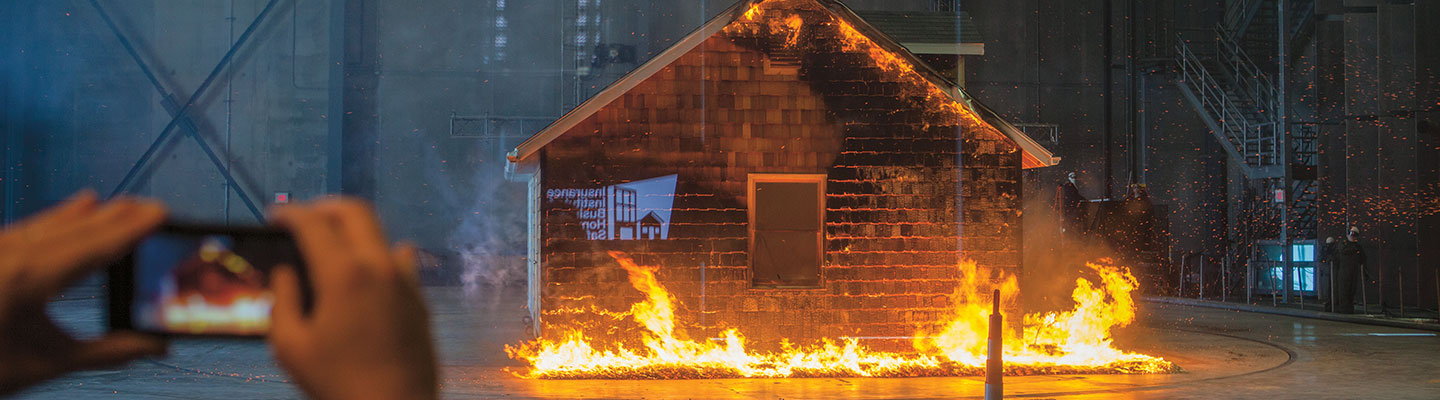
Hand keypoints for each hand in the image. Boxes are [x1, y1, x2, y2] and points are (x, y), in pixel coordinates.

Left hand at [0, 191, 166, 395]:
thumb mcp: (42, 365)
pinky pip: (26, 228)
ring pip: (47, 225)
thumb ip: (104, 353)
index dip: (129, 229)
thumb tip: (153, 348)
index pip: (92, 246)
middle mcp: (8, 255)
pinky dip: (55, 219)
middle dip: (113, 218)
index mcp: (28, 279)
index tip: (159, 213)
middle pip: (73, 229)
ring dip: (85, 216)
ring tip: (115, 205)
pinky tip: (74, 209)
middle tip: (150, 208)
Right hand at [268, 199, 436, 399]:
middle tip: (303, 218)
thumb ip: (283, 300)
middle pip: (354, 212)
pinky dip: (378, 255)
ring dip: (353, 231)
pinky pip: (400, 262)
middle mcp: (380, 267)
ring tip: (331, 245)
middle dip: (324, 208)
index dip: (289, 214)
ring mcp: (405, 281)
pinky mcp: (419, 300)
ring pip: (381, 234)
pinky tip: (368, 269)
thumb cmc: (340, 382)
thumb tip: (286, 273)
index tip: (275, 216)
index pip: (313, 224)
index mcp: (345, 274)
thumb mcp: (291, 346)